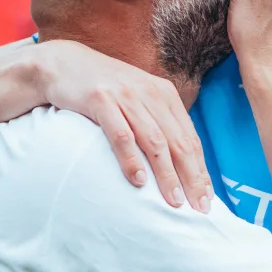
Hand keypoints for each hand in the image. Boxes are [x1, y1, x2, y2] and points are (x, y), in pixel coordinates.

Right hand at [35, 39, 211, 210]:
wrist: (64, 63)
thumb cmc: (104, 88)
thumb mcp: (138, 99)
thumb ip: (157, 122)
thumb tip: (178, 162)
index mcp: (165, 95)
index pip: (190, 138)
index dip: (201, 170)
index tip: (207, 198)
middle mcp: (151, 93)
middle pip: (178, 142)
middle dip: (192, 177)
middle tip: (199, 207)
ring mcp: (127, 95)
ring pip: (155, 141)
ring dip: (167, 174)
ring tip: (174, 201)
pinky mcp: (101, 100)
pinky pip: (121, 135)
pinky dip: (131, 159)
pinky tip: (138, 181)